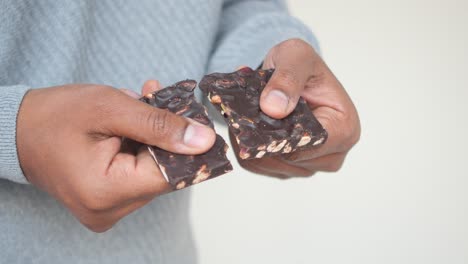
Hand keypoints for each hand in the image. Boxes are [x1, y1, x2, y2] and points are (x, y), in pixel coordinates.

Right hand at [17, 81, 214, 231]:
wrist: (16, 132)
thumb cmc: (55, 116)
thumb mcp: (112, 108)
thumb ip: (161, 125)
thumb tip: (204, 141)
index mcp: (106, 191)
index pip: (171, 174)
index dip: (187, 146)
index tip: (194, 121)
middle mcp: (108, 211)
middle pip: (162, 174)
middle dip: (165, 137)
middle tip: (156, 102)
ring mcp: (107, 211)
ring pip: (152, 173)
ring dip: (152, 141)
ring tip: (137, 110)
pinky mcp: (107, 204)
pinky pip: (138, 176)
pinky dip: (141, 150)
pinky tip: (132, 127)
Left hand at [235, 38, 359, 178]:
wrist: (288, 72)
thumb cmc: (300, 63)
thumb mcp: (296, 55)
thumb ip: (288, 77)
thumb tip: (274, 108)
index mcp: (345, 128)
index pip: (309, 145)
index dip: (280, 135)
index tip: (256, 119)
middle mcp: (332, 152)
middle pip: (290, 159)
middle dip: (262, 140)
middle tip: (243, 116)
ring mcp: (311, 163)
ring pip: (273, 166)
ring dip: (252, 146)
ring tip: (243, 119)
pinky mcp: (291, 166)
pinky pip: (263, 167)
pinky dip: (249, 151)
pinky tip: (245, 130)